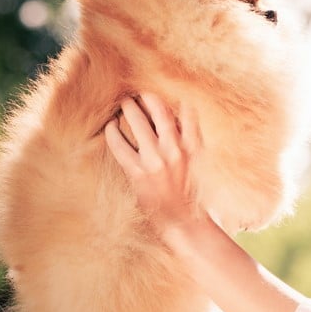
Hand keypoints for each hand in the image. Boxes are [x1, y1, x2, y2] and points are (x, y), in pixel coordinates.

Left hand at [105, 92, 203, 239]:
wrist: (184, 220)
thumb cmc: (192, 192)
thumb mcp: (199, 163)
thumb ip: (192, 141)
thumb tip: (181, 119)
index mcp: (193, 146)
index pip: (187, 113)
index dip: (175, 98)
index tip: (165, 90)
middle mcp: (175, 150)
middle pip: (160, 112)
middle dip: (147, 98)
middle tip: (138, 92)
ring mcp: (156, 161)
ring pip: (139, 125)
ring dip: (129, 110)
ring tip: (124, 104)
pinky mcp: (139, 173)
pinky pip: (121, 147)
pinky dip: (114, 134)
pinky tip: (111, 127)